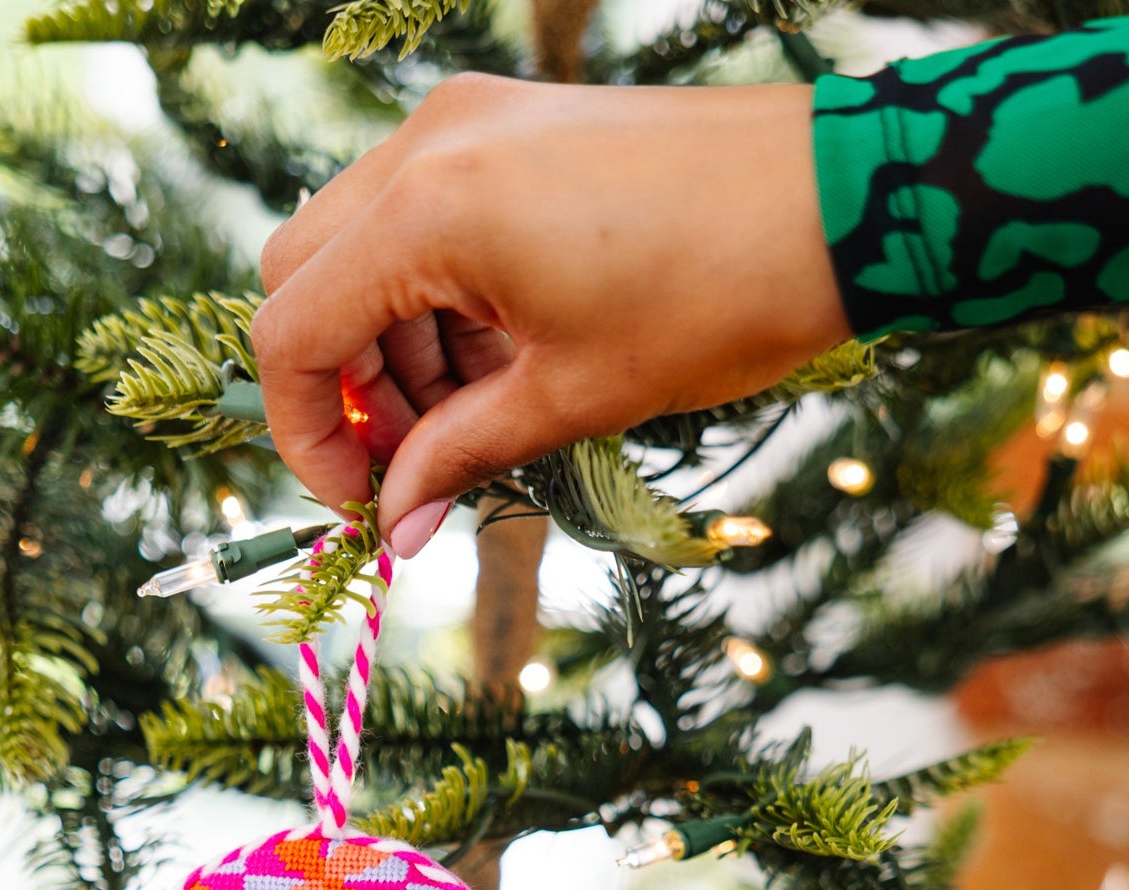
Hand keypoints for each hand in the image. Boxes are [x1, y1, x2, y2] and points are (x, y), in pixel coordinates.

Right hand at [250, 75, 849, 556]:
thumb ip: (461, 457)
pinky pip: (422, 219)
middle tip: (416, 456)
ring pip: (360, 251)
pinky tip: (507, 355)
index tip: (359, 500)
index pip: (290, 333)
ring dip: (393, 348)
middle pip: (304, 277)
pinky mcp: (508, 127)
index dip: (304, 436)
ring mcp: (467, 123)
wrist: (838, 203)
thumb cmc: (718, 298)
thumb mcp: (574, 398)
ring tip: (479, 413)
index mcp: (428, 213)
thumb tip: (397, 526)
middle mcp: (427, 147)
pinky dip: (437, 300)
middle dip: (341, 385)